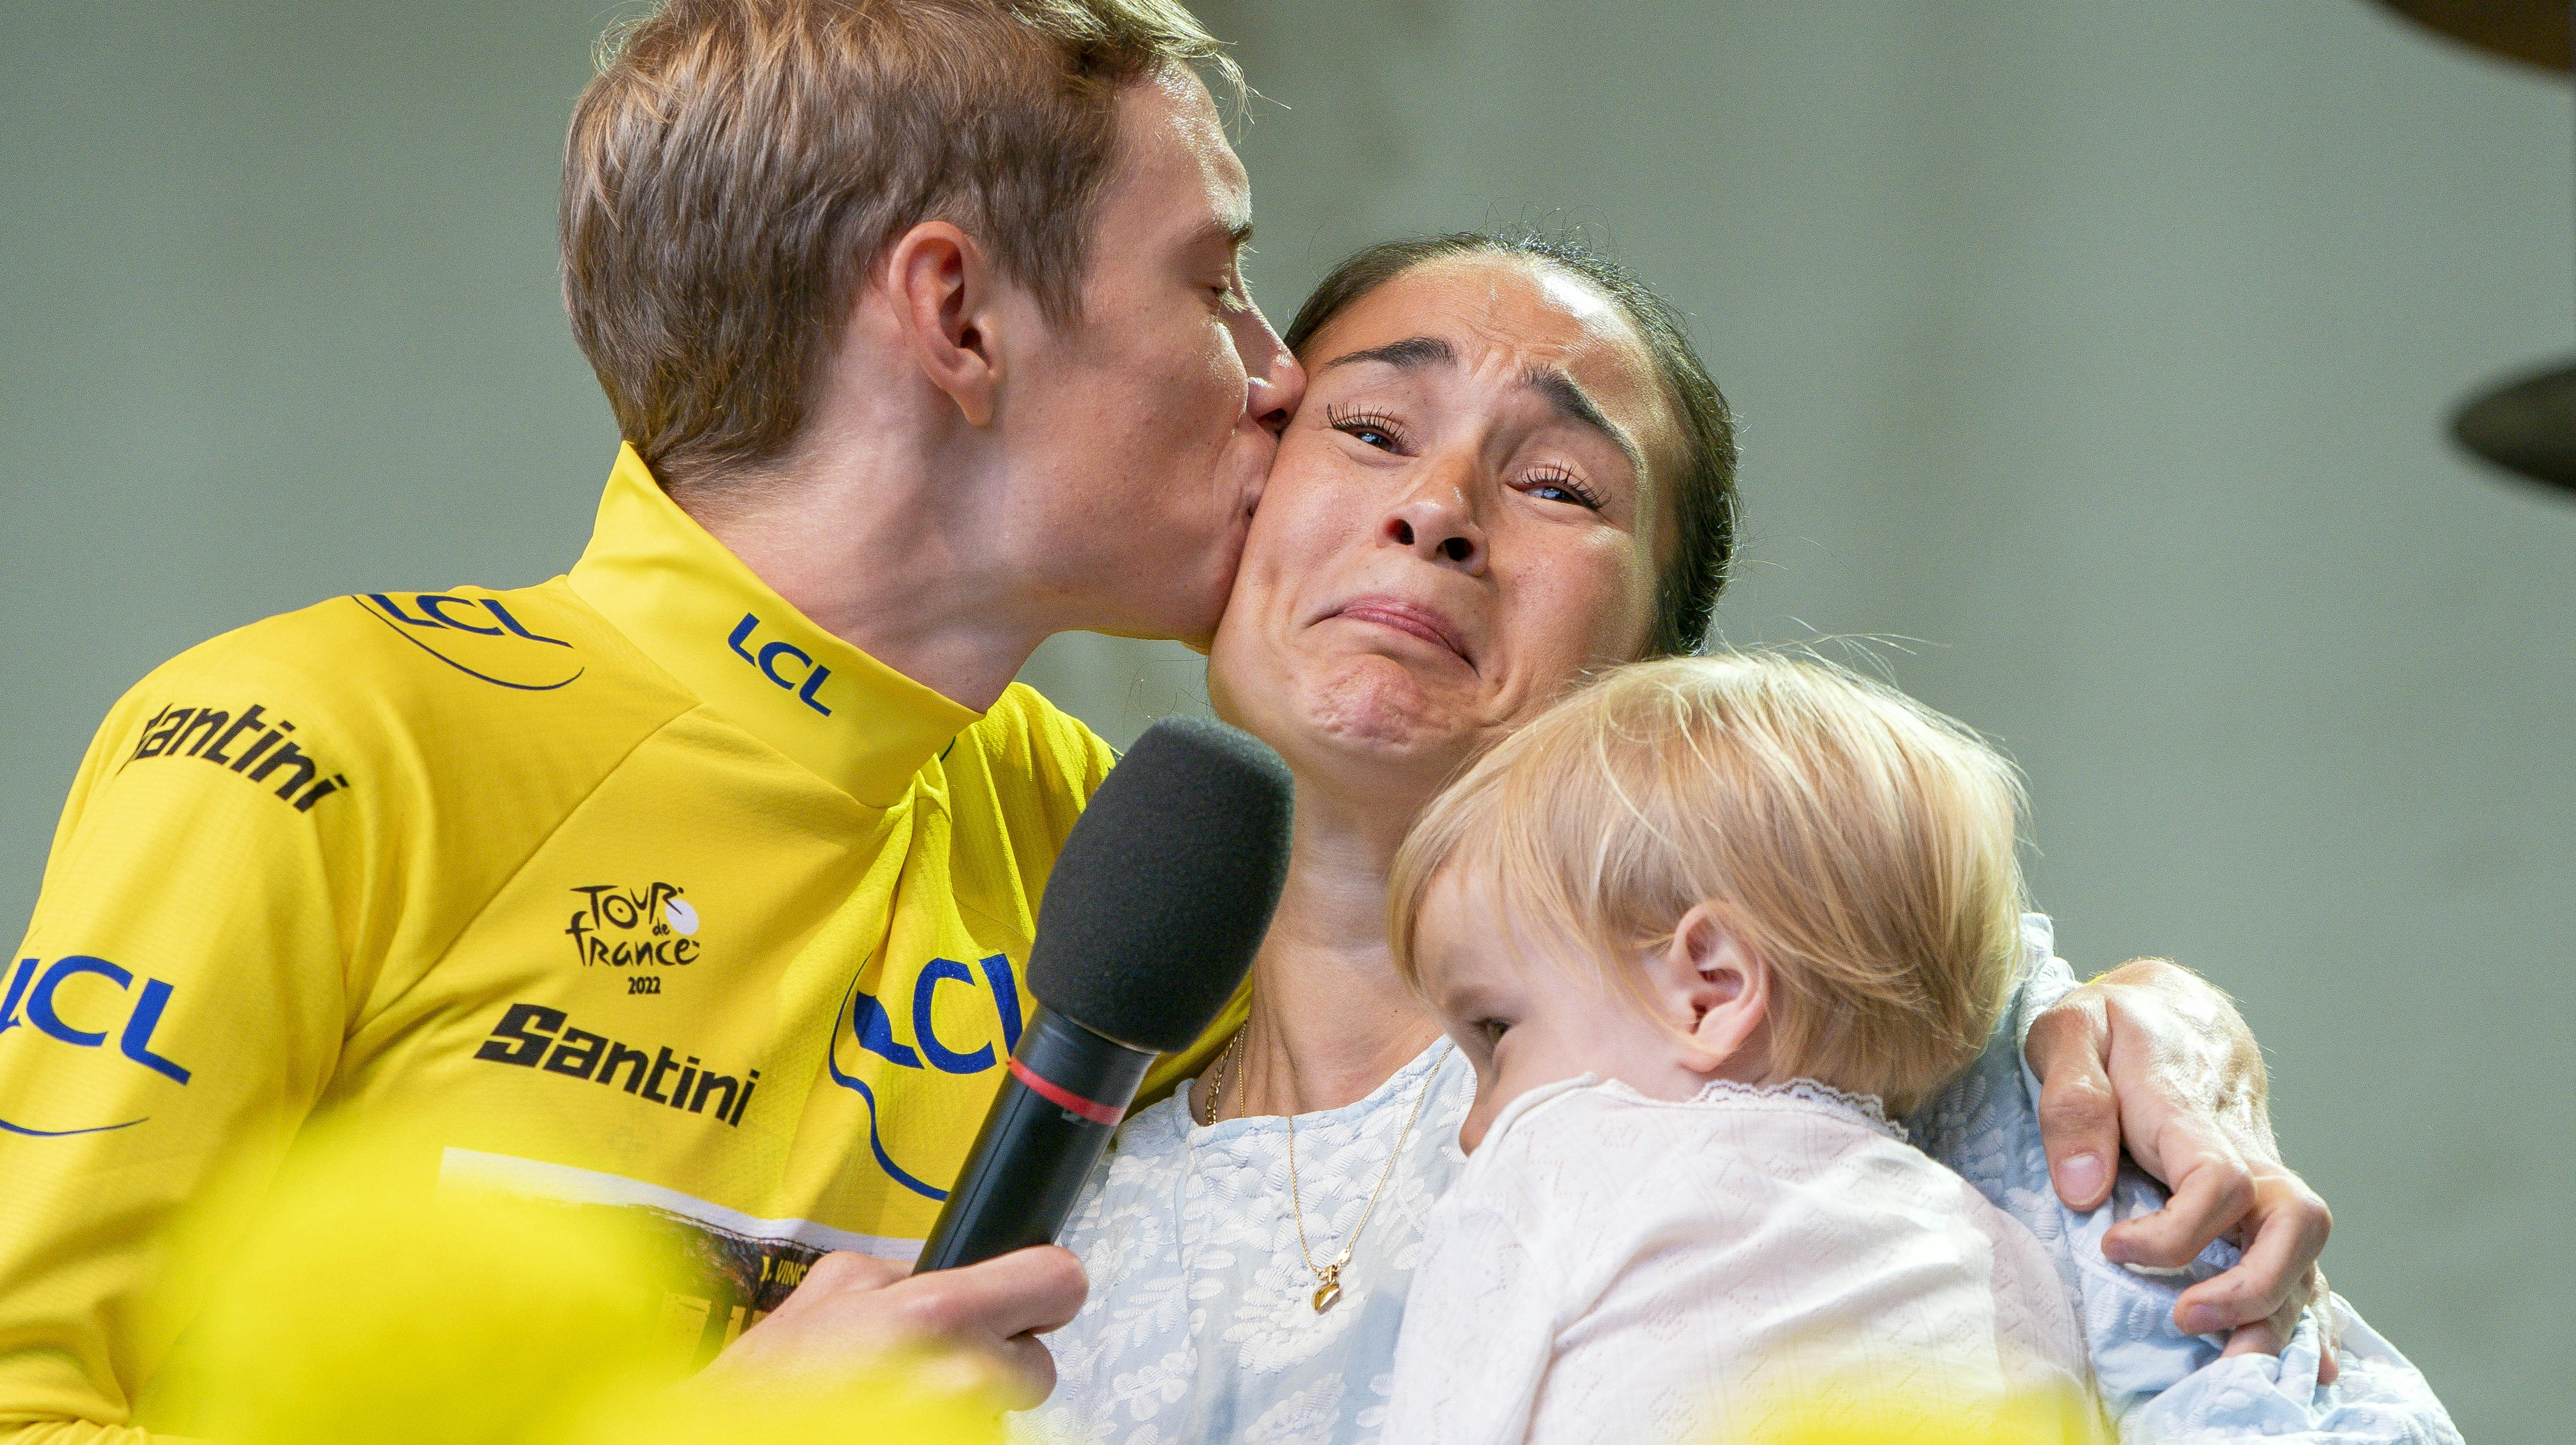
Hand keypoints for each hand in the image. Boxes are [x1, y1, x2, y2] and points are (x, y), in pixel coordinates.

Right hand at [690, 1246, 1087, 1409]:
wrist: (723, 1444)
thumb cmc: (762, 1393)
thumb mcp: (827, 1292)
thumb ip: (896, 1274)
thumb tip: (941, 1271)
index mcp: (936, 1313)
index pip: (1058, 1281)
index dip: (1044, 1288)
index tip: (1031, 1298)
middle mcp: (962, 1376)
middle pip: (1037, 1364)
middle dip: (995, 1362)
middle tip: (935, 1367)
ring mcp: (962, 1431)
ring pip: (1004, 1413)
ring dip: (968, 1409)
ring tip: (898, 1407)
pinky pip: (975, 1440)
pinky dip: (948, 1435)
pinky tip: (896, 1429)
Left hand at [2024, 959, 2337, 1379]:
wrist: (2176, 1012)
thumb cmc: (2116, 1025)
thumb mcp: (2071, 1029)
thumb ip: (2072, 1097)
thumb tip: (2083, 1188)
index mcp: (2191, 1113)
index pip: (2219, 1180)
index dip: (2175, 1231)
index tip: (2112, 1247)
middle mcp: (2245, 1152)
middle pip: (2294, 1223)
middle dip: (2252, 1286)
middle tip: (2185, 1318)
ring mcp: (2263, 1183)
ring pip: (2306, 1254)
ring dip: (2279, 1317)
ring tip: (2231, 1368)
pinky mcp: (2262, 1207)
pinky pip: (2303, 1262)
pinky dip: (2306, 1314)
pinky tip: (2299, 1365)